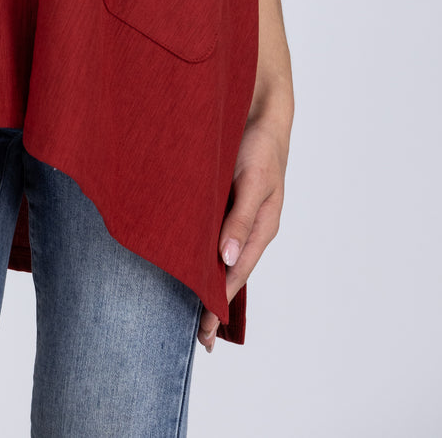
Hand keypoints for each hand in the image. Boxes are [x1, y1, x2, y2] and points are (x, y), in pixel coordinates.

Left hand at [197, 104, 289, 351]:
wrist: (257, 107)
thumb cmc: (262, 144)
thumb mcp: (254, 181)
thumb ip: (241, 219)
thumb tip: (226, 260)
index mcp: (261, 227)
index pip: (236, 275)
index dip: (219, 302)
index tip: (204, 330)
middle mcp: (245, 226)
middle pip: (225, 271)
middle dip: (209, 300)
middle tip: (191, 335)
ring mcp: (231, 213)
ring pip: (214, 254)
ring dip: (199, 277)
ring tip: (181, 307)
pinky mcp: (217, 198)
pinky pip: (205, 231)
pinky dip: (194, 250)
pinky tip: (179, 260)